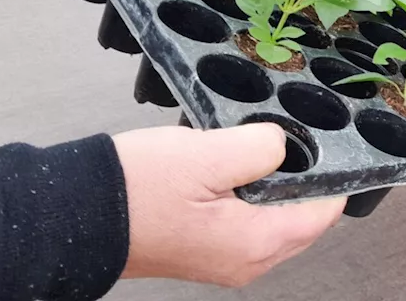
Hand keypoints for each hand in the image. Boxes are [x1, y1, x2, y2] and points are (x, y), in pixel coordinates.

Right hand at [114, 123, 345, 286]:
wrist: (74, 214)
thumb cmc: (135, 189)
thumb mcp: (207, 153)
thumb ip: (260, 148)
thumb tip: (283, 146)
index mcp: (257, 243)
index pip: (325, 212)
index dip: (330, 173)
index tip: (319, 144)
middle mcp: (248, 262)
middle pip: (304, 218)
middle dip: (301, 181)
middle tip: (277, 143)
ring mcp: (226, 261)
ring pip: (275, 220)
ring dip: (272, 188)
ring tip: (248, 154)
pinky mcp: (205, 253)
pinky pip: (248, 224)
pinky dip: (249, 199)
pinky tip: (227, 173)